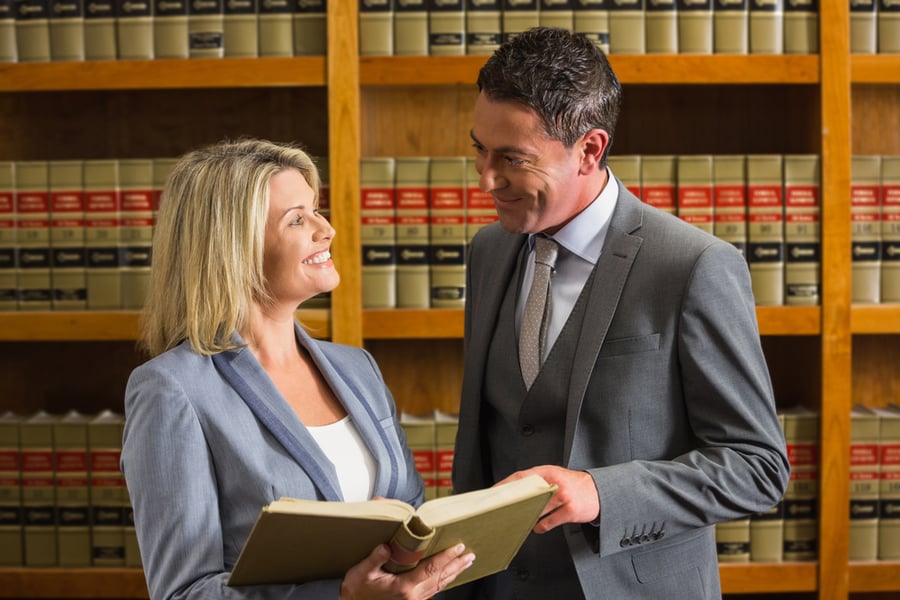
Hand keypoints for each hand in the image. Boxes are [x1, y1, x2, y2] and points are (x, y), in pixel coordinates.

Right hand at [340, 542, 474, 599]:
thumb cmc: (356, 591)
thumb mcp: (362, 572)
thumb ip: (376, 558)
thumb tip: (387, 546)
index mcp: (403, 587)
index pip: (431, 569)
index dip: (446, 557)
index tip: (457, 547)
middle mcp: (412, 596)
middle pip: (440, 578)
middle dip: (456, 565)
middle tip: (469, 555)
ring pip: (439, 586)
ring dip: (453, 573)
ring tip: (464, 563)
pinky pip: (432, 591)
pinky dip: (442, 582)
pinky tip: (447, 577)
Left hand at [497, 465, 599, 533]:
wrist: (598, 491)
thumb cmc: (572, 484)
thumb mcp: (555, 476)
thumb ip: (537, 480)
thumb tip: (514, 491)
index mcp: (548, 471)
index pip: (520, 476)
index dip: (504, 484)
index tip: (492, 493)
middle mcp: (555, 482)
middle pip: (527, 493)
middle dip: (513, 502)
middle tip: (500, 510)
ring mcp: (563, 496)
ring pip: (537, 509)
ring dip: (527, 516)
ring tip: (520, 519)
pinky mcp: (570, 510)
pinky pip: (549, 522)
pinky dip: (540, 526)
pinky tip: (537, 526)